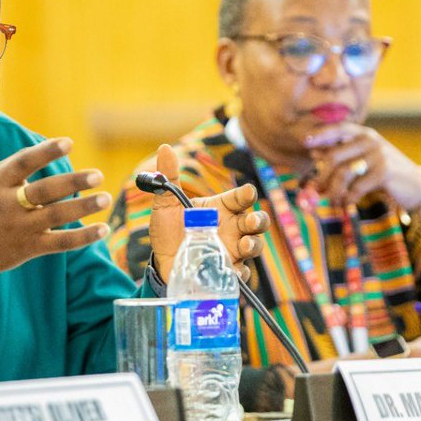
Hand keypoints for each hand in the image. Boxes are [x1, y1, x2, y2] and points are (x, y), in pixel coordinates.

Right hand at [0, 137, 111, 294]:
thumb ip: (17, 168)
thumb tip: (52, 149)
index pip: (23, 162)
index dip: (46, 151)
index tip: (68, 142)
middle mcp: (7, 204)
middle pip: (44, 190)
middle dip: (73, 181)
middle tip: (98, 174)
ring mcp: (18, 228)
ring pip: (56, 216)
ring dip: (84, 207)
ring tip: (105, 197)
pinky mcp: (28, 249)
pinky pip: (60, 242)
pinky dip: (83, 237)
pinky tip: (102, 229)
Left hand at [146, 144, 269, 281]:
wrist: (162, 260)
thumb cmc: (169, 229)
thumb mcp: (166, 203)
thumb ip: (168, 177)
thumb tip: (164, 148)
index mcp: (221, 208)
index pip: (240, 197)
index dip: (246, 194)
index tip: (247, 193)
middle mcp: (232, 228)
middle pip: (256, 221)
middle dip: (258, 220)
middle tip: (252, 222)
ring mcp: (232, 250)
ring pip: (254, 245)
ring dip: (254, 245)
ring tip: (245, 246)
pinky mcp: (226, 270)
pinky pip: (241, 272)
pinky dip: (241, 272)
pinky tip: (234, 272)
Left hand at [304, 124, 420, 210]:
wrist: (416, 187)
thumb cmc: (385, 173)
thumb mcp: (365, 159)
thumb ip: (342, 155)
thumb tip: (314, 153)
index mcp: (365, 134)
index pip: (339, 129)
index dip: (320, 135)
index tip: (305, 143)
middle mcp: (371, 141)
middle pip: (335, 156)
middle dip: (322, 176)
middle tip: (316, 190)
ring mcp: (378, 156)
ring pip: (343, 174)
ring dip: (333, 191)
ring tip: (332, 201)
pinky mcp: (384, 172)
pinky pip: (356, 187)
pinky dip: (348, 198)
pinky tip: (347, 204)